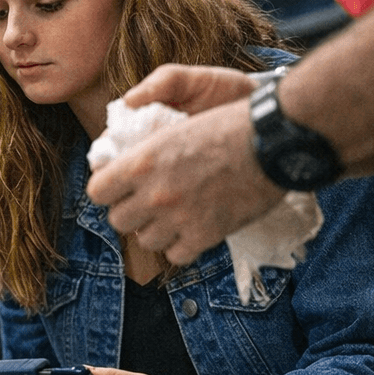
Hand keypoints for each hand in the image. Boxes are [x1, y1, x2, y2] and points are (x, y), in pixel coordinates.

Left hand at [88, 65, 285, 265]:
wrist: (276, 140)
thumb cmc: (230, 121)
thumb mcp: (176, 118)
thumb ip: (144, 130)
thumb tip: (120, 132)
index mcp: (142, 161)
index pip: (97, 191)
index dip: (108, 189)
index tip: (120, 186)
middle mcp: (155, 193)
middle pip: (118, 220)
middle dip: (131, 211)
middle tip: (148, 201)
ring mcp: (179, 218)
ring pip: (146, 241)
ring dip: (156, 229)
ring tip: (172, 214)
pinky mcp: (205, 236)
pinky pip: (176, 255)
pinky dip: (182, 245)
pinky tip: (192, 227)